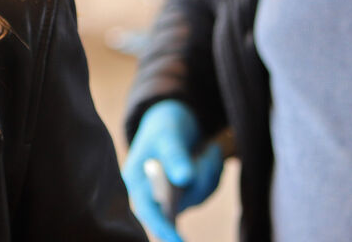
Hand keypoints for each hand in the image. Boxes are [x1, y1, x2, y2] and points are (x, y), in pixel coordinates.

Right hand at [122, 100, 223, 241]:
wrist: (174, 121)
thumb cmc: (164, 126)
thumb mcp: (167, 134)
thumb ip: (174, 154)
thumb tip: (184, 178)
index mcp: (137, 180)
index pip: (147, 209)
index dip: (162, 227)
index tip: (179, 240)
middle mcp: (153, 193)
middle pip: (180, 204)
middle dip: (199, 179)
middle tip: (206, 152)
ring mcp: (173, 195)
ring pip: (199, 195)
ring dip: (209, 171)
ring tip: (206, 148)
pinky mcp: (190, 193)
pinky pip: (209, 189)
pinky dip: (214, 170)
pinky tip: (208, 153)